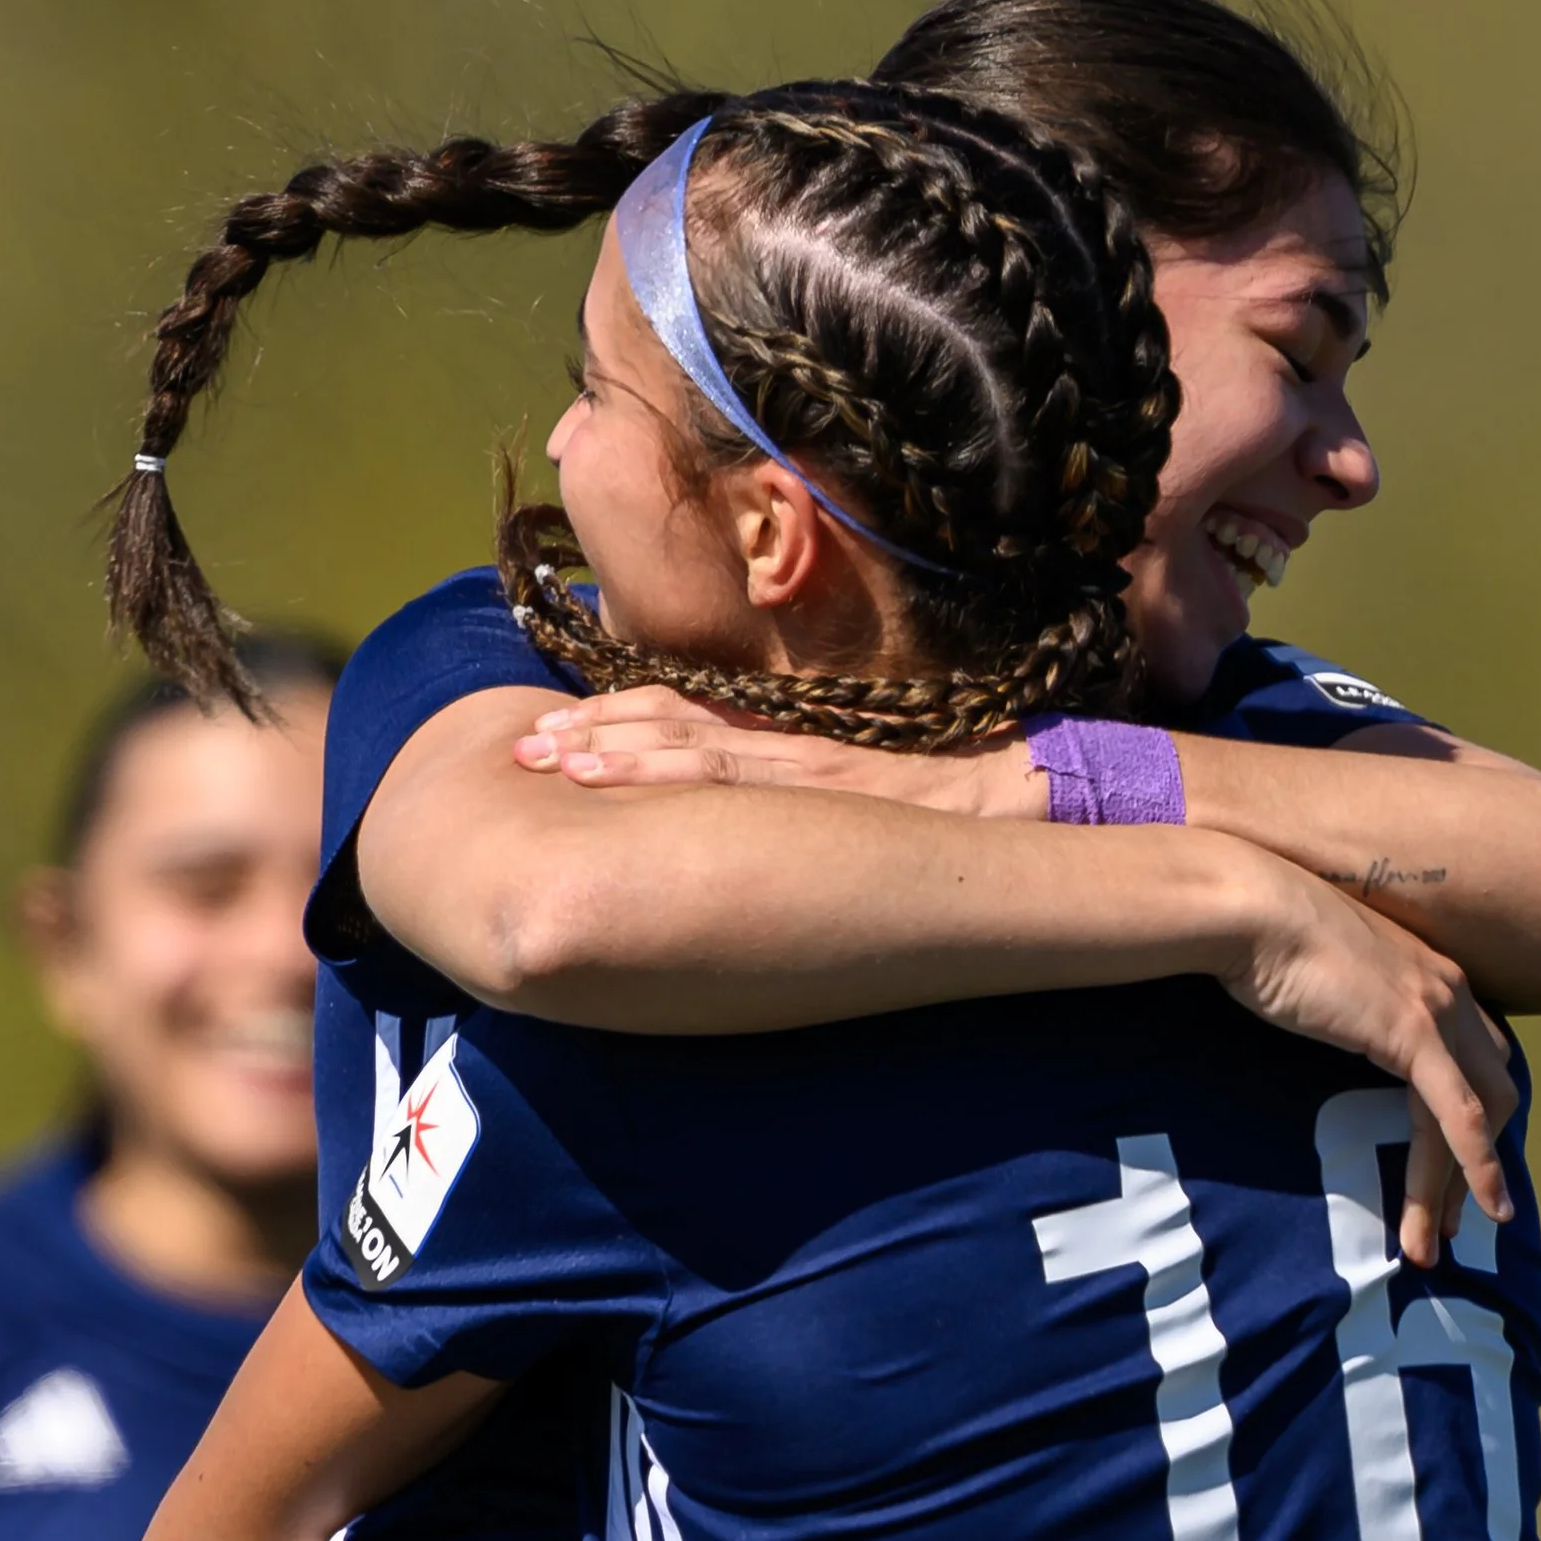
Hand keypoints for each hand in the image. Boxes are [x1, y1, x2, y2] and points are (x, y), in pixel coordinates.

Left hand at [512, 687, 1042, 818]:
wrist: (1020, 791)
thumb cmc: (944, 798)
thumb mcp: (856, 791)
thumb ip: (799, 793)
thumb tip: (745, 823)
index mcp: (790, 739)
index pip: (687, 717)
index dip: (616, 721)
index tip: (556, 732)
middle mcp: (785, 743)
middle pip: (668, 727)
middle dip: (591, 737)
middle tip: (520, 751)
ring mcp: (801, 764)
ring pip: (687, 748)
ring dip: (610, 755)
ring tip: (547, 765)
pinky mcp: (824, 787)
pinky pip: (735, 777)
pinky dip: (670, 774)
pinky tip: (618, 783)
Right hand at [1210, 844, 1515, 1265]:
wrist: (1248, 906)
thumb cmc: (1258, 934)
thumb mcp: (1314, 975)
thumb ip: (1337, 1005)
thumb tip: (1317, 1037)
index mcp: (1429, 974)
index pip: (1477, 1055)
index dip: (1475, 1115)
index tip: (1450, 1165)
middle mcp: (1449, 990)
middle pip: (1494, 1089)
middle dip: (1479, 1160)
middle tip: (1454, 1216)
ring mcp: (1437, 1011)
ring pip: (1476, 1115)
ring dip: (1463, 1184)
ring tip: (1436, 1241)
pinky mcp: (1414, 1035)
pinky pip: (1460, 1116)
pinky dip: (1476, 1166)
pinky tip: (1482, 1206)